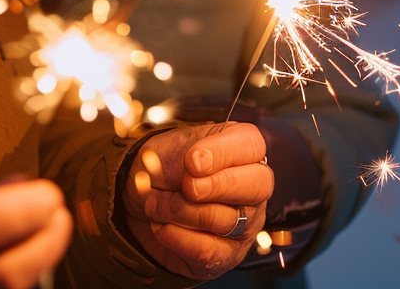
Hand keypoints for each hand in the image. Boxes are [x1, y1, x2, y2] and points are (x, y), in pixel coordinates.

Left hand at [121, 122, 272, 279]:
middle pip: (257, 185)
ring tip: (154, 203)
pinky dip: (175, 237)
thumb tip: (195, 167)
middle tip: (185, 186)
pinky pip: (207, 251)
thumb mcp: (168, 150)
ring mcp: (246, 225)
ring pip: (225, 220)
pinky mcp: (227, 255)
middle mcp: (253, 188)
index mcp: (242, 150)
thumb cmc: (165, 168)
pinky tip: (159, 225)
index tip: (192, 160)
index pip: (252, 145)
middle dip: (215, 186)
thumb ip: (184, 156)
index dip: (222, 153)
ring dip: (179, 211)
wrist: (143, 203)